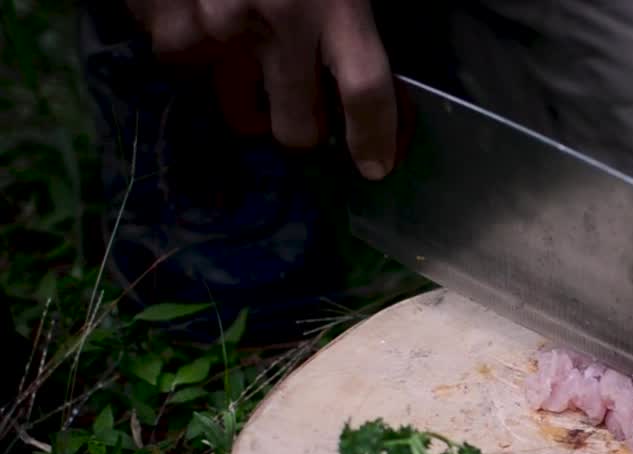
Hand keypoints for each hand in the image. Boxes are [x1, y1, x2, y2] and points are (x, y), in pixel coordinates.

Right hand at [125, 0, 397, 179]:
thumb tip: (368, 76)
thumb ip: (351, 14)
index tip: (375, 166)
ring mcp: (217, 25)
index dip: (376, 139)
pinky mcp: (165, 20)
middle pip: (297, 128)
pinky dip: (198, 59)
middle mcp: (279, 21)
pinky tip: (205, 25)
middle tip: (306, 119)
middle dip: (304, 133)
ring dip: (250, 103)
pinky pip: (185, 69)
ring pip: (238, 113)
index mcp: (337, 2)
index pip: (366, 91)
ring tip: (253, 69)